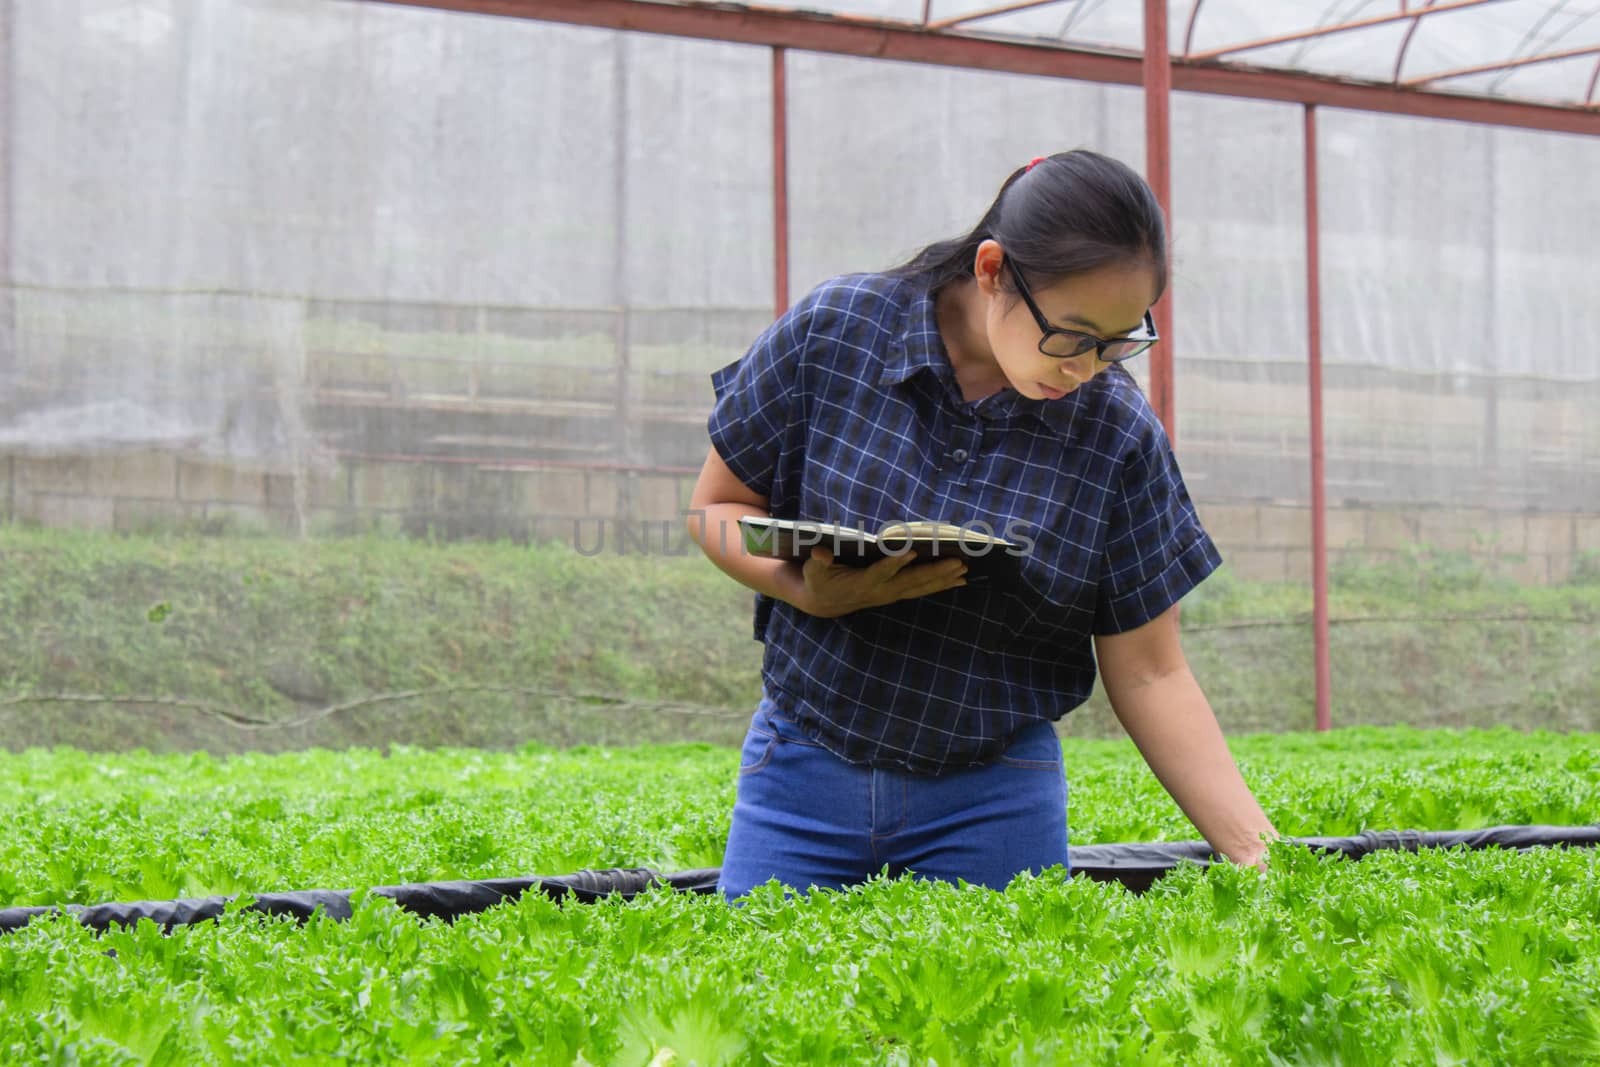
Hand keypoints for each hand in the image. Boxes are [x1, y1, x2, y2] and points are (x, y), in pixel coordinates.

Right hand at [793, 546, 966, 618]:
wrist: (823, 602)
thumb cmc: (818, 579)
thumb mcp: (813, 570)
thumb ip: (817, 561)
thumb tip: (820, 551)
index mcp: (860, 583)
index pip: (880, 572)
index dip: (894, 563)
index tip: (910, 551)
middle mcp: (880, 591)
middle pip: (911, 582)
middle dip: (935, 572)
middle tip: (957, 563)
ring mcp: (890, 594)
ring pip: (920, 588)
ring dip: (943, 580)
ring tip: (965, 571)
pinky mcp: (896, 593)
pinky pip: (921, 590)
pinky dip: (940, 584)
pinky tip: (959, 579)